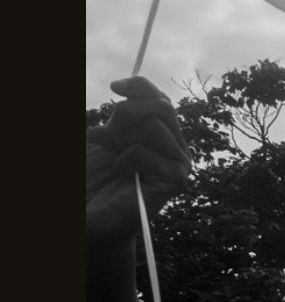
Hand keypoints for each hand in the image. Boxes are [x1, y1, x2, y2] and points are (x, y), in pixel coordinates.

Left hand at [87, 77, 189, 245]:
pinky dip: (126, 159)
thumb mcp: (99, 138)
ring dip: (123, 138)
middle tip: (108, 132)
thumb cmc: (91, 178)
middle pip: (163, 106)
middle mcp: (174, 146)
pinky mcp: (175, 180)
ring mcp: (178, 163)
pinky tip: (121, 173)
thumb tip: (124, 94)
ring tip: (114, 157)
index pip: (160, 99)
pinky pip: (149, 152)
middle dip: (128, 111)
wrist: (89, 215)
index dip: (140, 86)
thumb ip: (118, 116)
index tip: (114, 87)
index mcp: (160, 133)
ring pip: (156, 126)